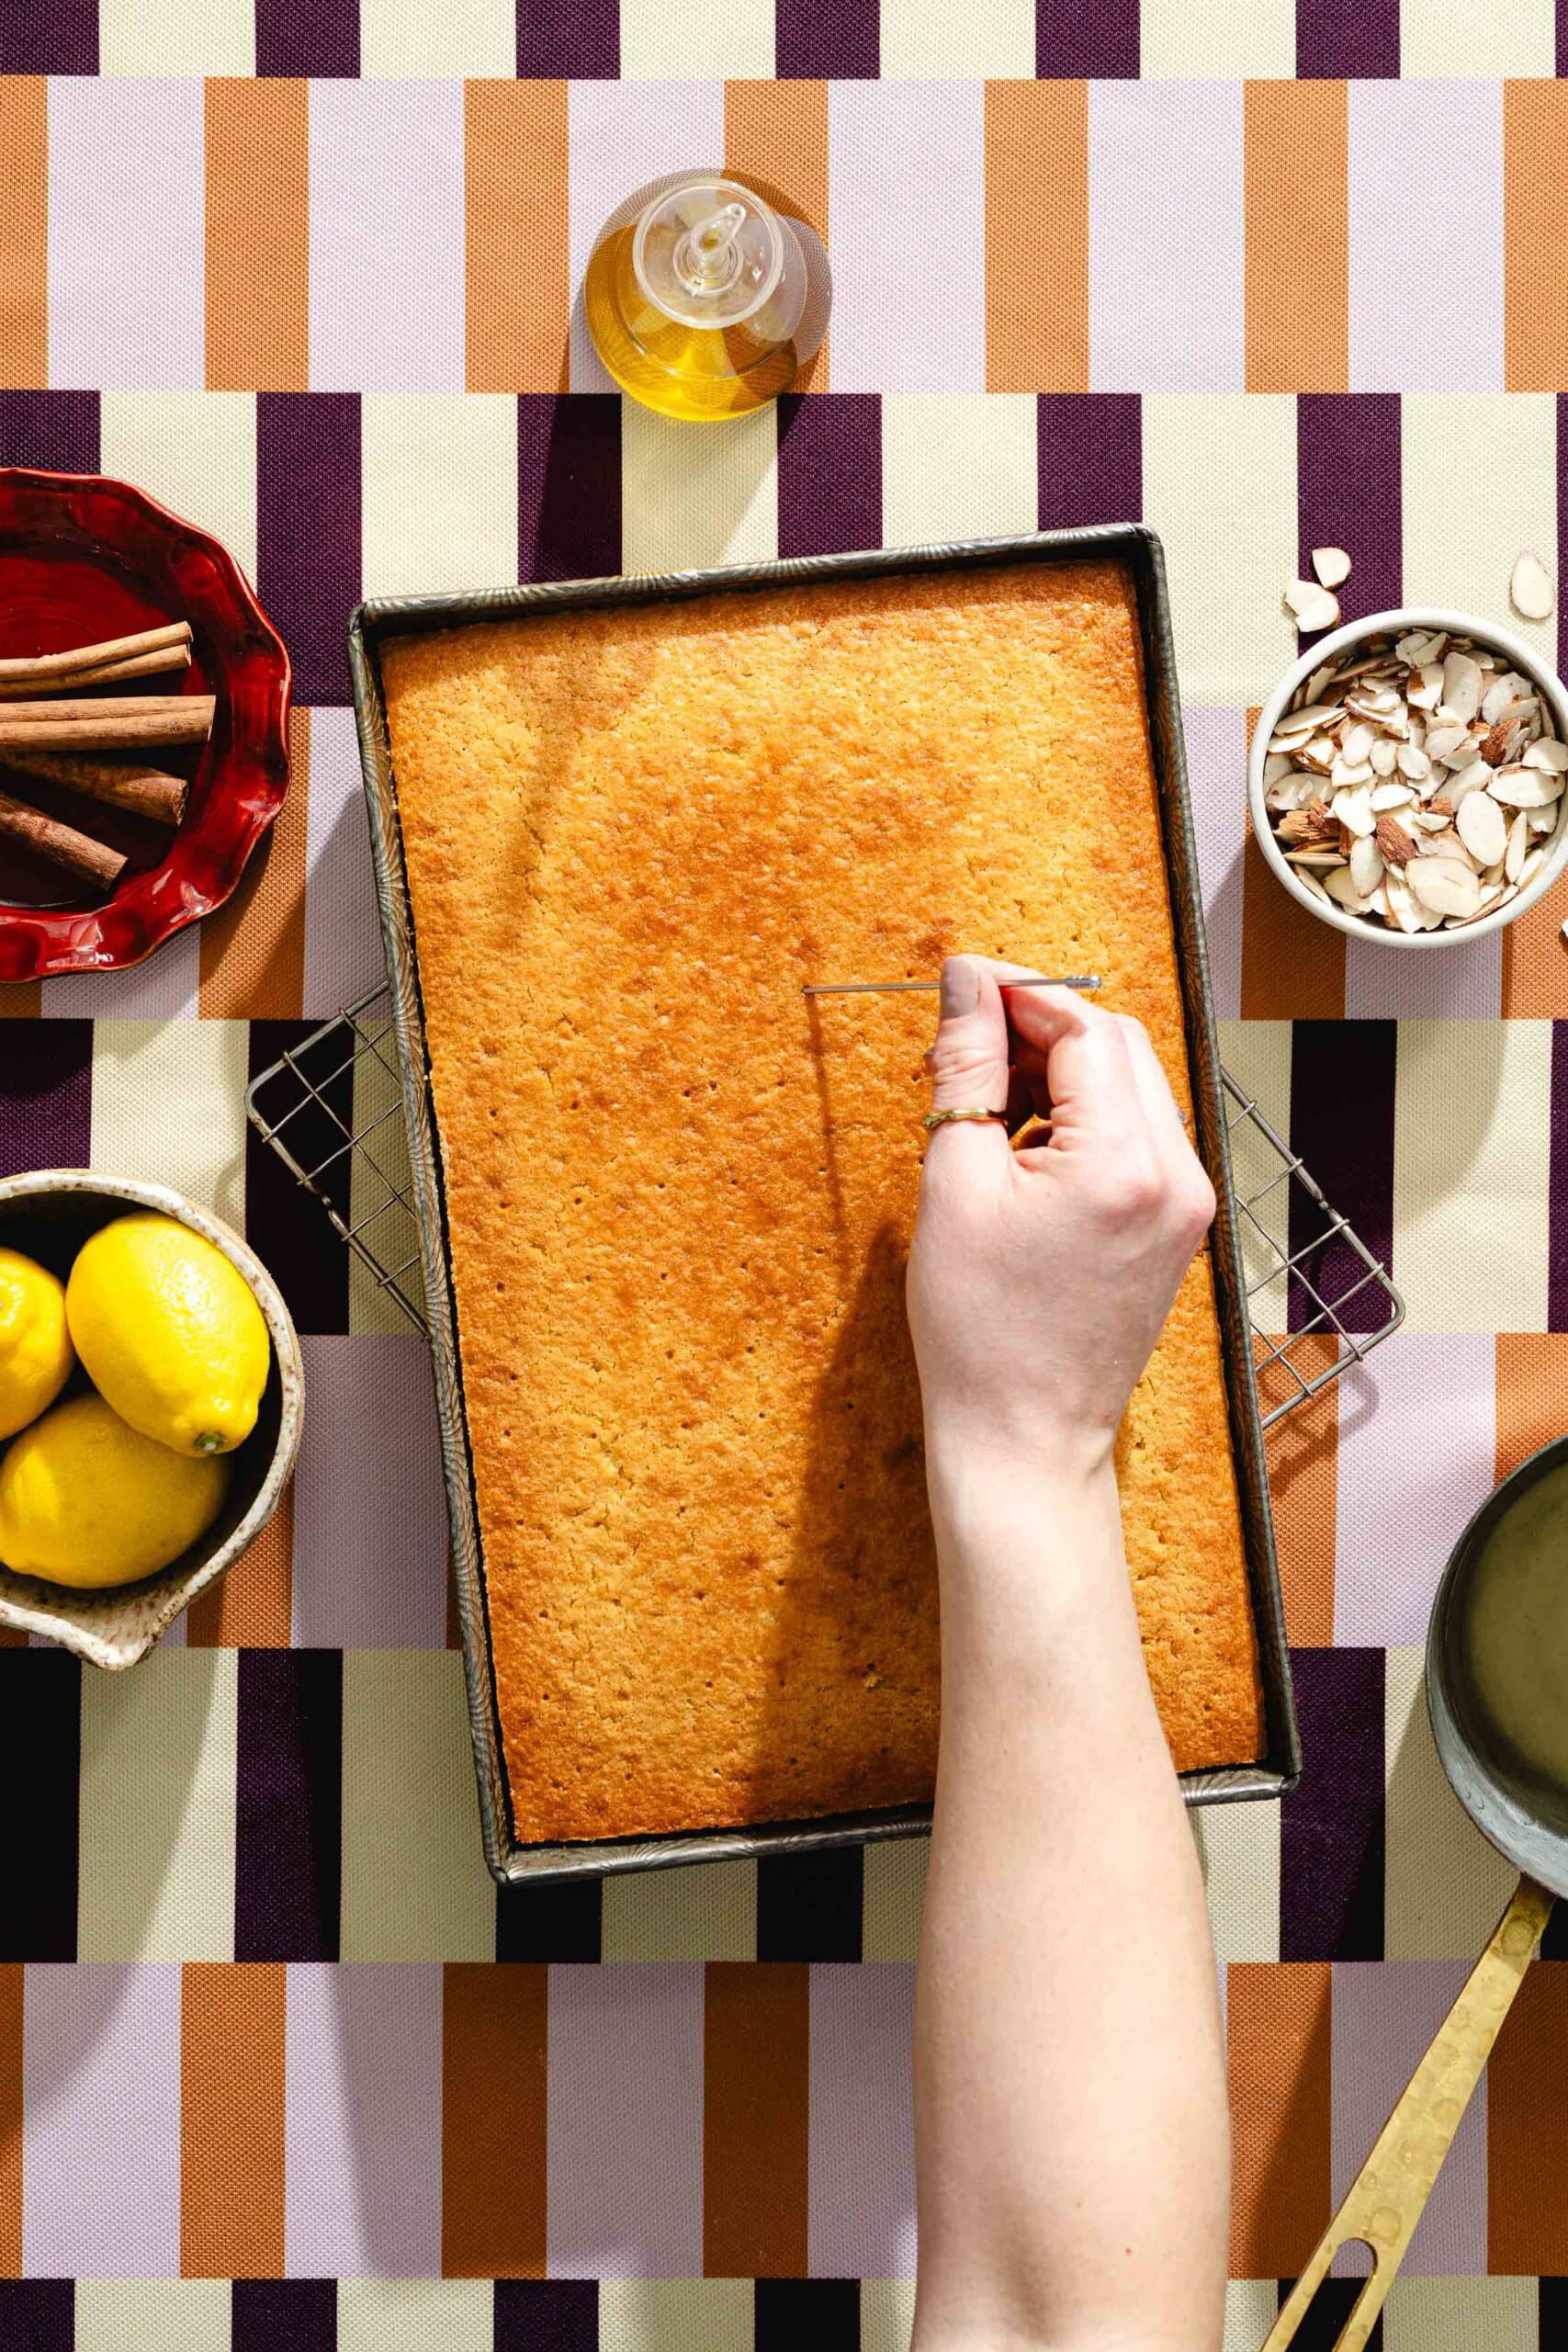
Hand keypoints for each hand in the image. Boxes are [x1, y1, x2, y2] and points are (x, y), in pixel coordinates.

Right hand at [906, 954, 1215, 1491]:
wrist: (1024, 1439)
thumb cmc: (979, 1332)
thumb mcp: (954, 1186)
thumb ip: (965, 1070)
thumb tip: (965, 982)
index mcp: (1125, 1163)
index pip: (1083, 1025)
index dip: (1019, 992)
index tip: (960, 985)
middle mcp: (1178, 1174)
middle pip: (1117, 1045)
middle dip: (1039, 1027)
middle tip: (962, 1047)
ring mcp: (1187, 1202)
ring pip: (1129, 1086)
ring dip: (1060, 1072)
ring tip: (984, 1107)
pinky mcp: (1177, 1224)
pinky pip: (1135, 1135)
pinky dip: (1082, 1118)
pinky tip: (1023, 1148)